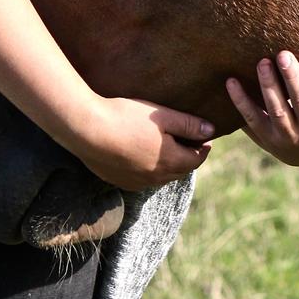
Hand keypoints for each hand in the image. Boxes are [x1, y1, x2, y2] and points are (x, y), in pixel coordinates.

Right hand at [71, 96, 213, 191]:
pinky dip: (150, 169)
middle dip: (188, 157)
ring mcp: (136, 183)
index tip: (206, 137)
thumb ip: (188, 124)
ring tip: (168, 147)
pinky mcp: (120, 181)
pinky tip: (143, 154)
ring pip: (162, 177)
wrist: (87, 130)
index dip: (203, 148)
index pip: (196, 160)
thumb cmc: (126, 117)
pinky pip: (143, 179)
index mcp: (170, 162)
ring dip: (169, 164)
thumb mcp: (162, 116)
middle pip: (180, 170)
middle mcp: (155, 179)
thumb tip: (211, 131)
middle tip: (190, 141)